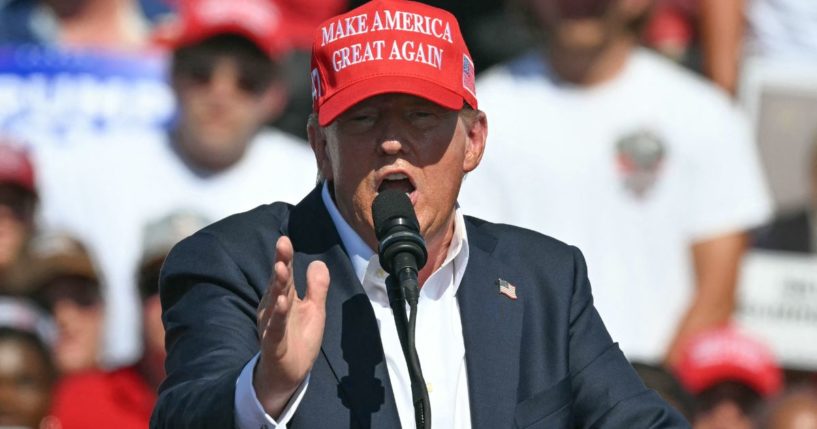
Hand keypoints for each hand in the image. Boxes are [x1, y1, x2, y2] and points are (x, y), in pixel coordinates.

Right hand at [254, 235, 329, 416]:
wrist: (291, 373)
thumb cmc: (299, 338)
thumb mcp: (314, 310)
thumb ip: (317, 287)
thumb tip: (318, 262)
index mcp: (284, 297)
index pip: (286, 274)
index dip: (285, 257)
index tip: (284, 239)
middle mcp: (275, 307)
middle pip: (279, 282)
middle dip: (281, 263)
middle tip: (282, 244)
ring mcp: (273, 324)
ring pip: (275, 301)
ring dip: (278, 285)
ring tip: (281, 268)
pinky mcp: (274, 343)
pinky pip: (276, 327)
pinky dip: (278, 315)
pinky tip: (282, 302)